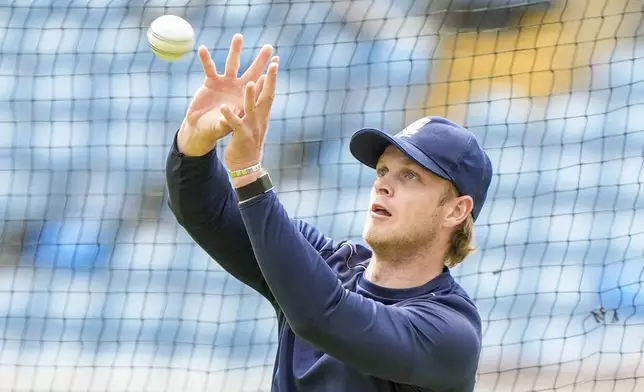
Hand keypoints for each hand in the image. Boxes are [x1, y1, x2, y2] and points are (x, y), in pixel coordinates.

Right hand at [177, 34, 274, 156]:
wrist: (203, 129)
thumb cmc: (217, 129)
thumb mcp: (222, 127)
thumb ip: (226, 121)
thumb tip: (228, 117)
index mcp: (246, 100)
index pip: (260, 87)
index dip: (268, 77)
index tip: (276, 63)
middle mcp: (238, 89)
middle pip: (252, 71)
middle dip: (261, 60)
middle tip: (269, 46)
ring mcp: (225, 83)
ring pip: (232, 63)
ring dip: (235, 50)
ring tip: (239, 36)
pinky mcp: (211, 82)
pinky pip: (209, 68)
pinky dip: (206, 59)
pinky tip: (202, 49)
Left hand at [221, 59, 278, 185]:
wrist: (247, 165)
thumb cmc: (249, 141)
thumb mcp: (257, 122)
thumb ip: (259, 107)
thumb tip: (262, 89)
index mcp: (263, 114)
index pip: (269, 92)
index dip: (272, 77)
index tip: (276, 61)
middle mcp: (260, 119)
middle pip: (267, 96)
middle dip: (270, 80)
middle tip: (273, 63)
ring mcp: (251, 128)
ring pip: (251, 109)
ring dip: (250, 96)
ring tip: (249, 83)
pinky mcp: (241, 136)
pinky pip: (234, 125)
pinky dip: (229, 116)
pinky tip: (223, 108)